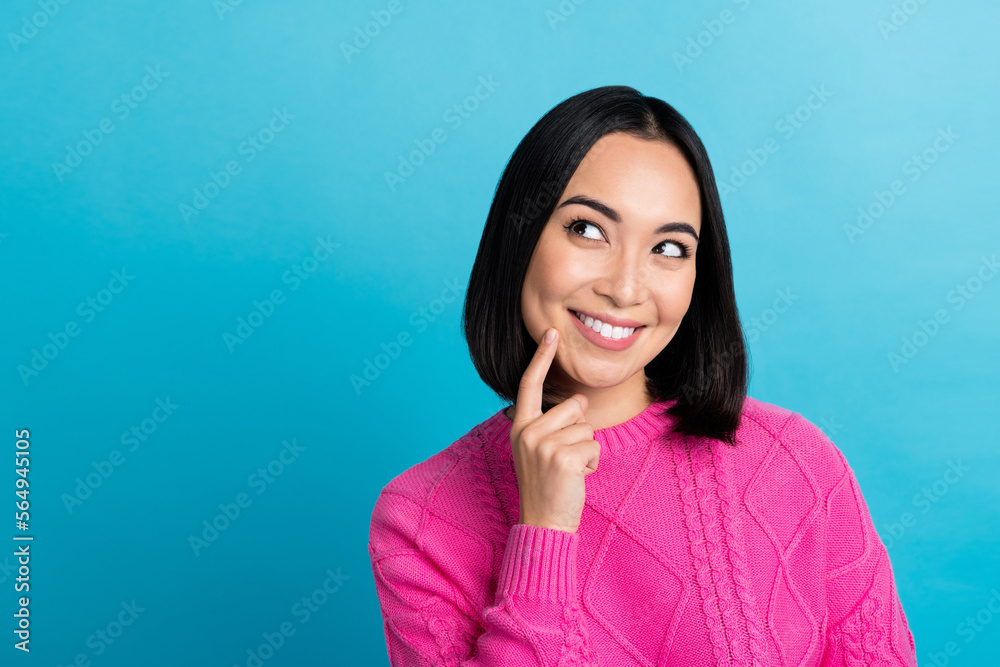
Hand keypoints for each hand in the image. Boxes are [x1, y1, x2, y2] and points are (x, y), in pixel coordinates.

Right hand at [508, 327, 599, 533]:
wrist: (543, 521)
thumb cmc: (547, 484)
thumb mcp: (538, 449)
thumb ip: (551, 424)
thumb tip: (579, 401)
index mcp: (519, 425)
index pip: (530, 384)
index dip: (542, 357)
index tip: (551, 332)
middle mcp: (527, 431)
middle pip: (574, 405)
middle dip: (580, 429)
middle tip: (564, 458)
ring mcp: (543, 444)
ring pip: (587, 427)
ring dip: (587, 449)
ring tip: (569, 470)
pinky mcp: (562, 457)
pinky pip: (594, 446)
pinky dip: (592, 463)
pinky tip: (576, 478)